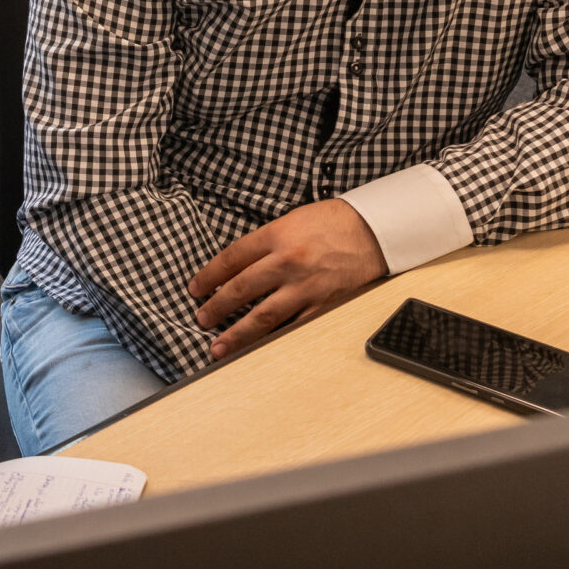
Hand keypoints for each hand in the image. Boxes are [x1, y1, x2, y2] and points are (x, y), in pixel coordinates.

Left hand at [187, 198, 385, 361]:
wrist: (372, 230)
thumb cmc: (332, 221)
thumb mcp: (290, 220)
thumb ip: (264, 243)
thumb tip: (236, 267)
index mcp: (276, 235)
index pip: (232, 258)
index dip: (209, 276)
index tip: (196, 289)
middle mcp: (287, 261)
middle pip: (241, 288)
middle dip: (216, 307)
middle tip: (201, 319)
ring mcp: (305, 285)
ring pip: (263, 316)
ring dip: (238, 334)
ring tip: (219, 347)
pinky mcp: (322, 303)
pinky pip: (292, 326)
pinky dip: (273, 339)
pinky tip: (258, 348)